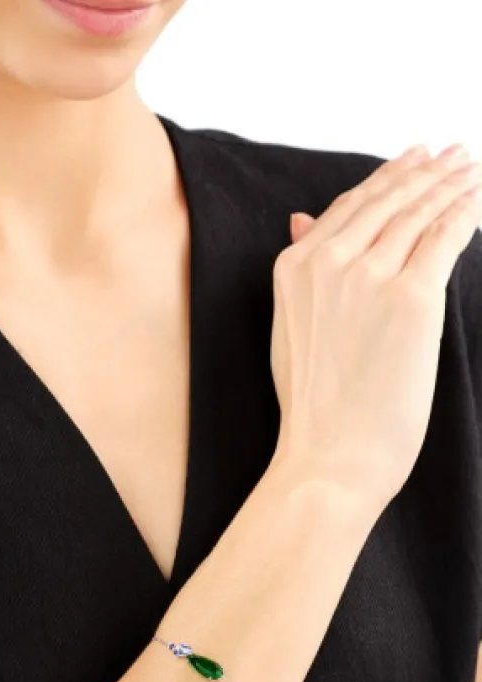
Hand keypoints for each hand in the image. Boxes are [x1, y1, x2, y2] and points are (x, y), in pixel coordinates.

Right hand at [269, 144, 481, 509]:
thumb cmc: (313, 406)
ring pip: (419, 214)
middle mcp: (328, 260)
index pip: (349, 206)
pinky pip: (446, 239)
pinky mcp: (412, 297)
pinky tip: (477, 201)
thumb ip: (302, 269)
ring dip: (451, 186)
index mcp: (294, 268)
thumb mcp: (291, 328)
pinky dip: (465, 214)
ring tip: (470, 171)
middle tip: (453, 154)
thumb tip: (304, 218)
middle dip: (425, 172)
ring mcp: (370, 275)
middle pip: (388, 201)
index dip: (386, 179)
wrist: (330, 454)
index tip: (412, 160)